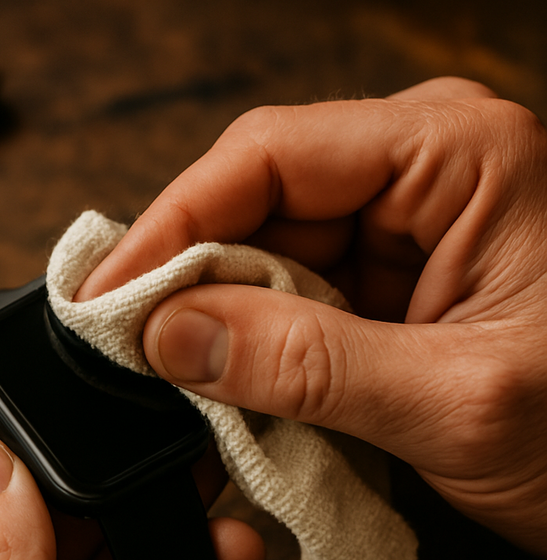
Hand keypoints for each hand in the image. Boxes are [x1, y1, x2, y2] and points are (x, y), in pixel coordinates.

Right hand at [76, 77, 546, 556]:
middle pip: (255, 205)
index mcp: (455, 156)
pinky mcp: (383, 284)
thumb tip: (170, 335)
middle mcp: (419, 175)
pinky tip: (236, 387)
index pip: (269, 159)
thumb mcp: (453, 402)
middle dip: (188, 281)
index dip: (171, 225)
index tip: (105, 298)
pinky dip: (253, 348)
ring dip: (219, 324)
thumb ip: (305, 365)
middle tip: (133, 352)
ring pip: (262, 258)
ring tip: (187, 383)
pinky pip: (288, 300)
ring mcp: (398, 230)